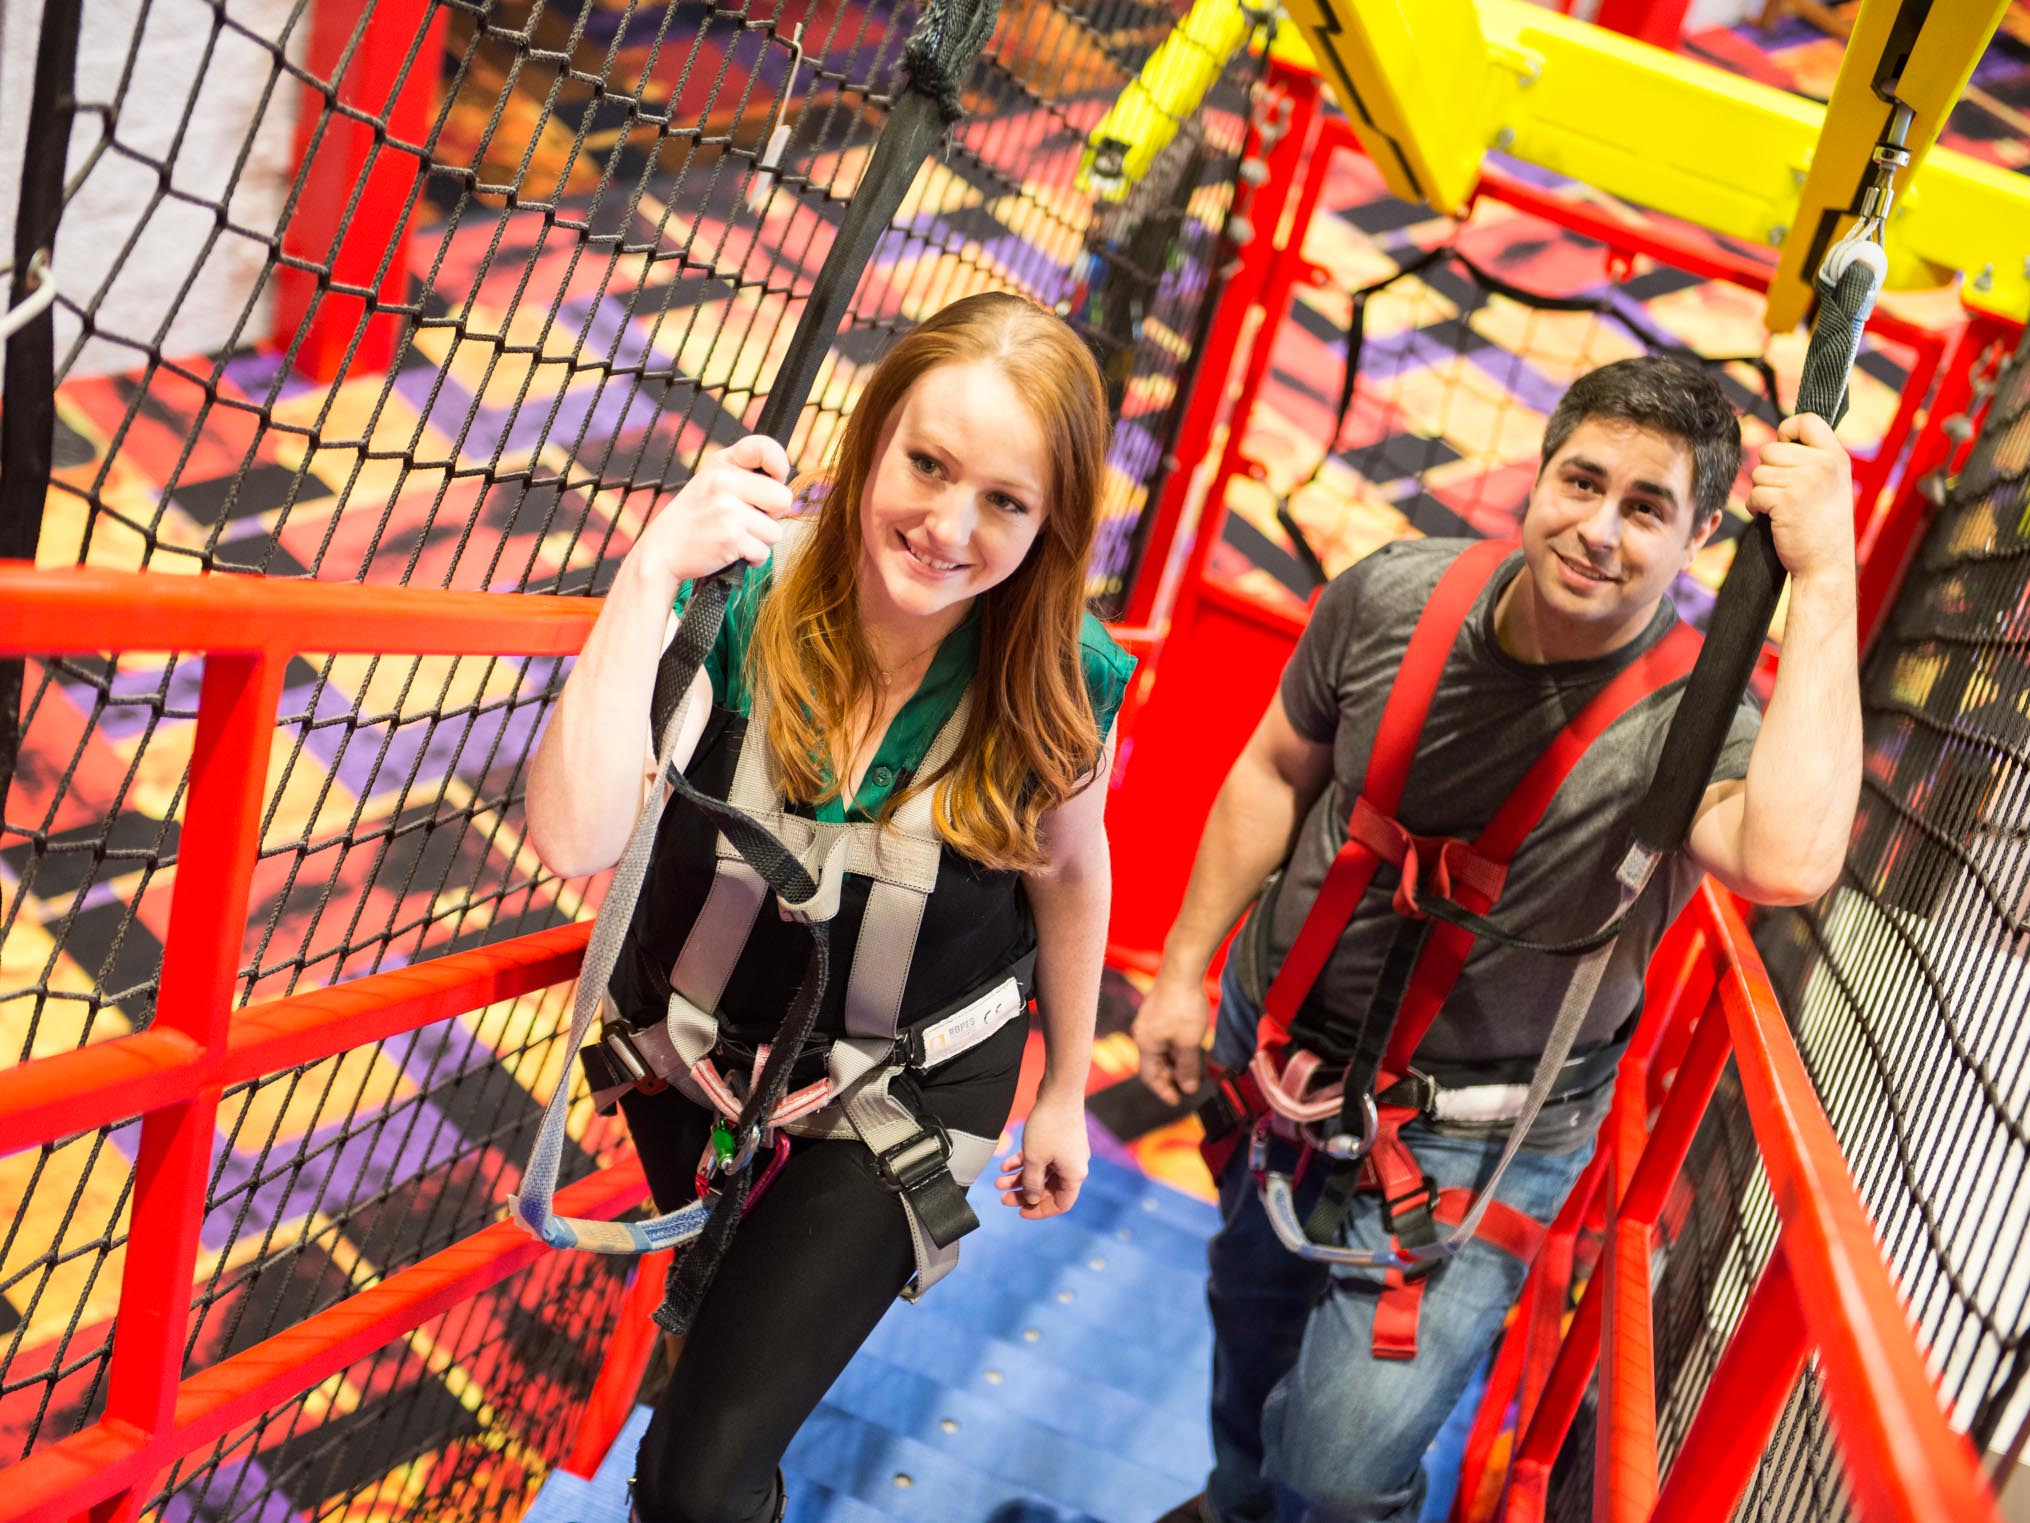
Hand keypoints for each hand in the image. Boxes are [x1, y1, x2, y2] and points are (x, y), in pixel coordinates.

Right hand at [629, 434, 798, 589]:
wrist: (662, 551)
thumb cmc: (696, 518)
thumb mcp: (712, 483)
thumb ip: (746, 477)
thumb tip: (788, 495)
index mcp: (722, 463)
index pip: (765, 448)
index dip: (779, 464)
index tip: (776, 478)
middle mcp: (724, 481)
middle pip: (783, 499)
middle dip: (772, 515)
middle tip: (749, 520)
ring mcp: (727, 509)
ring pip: (775, 531)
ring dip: (760, 541)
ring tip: (734, 537)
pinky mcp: (730, 537)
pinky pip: (764, 552)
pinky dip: (752, 559)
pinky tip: (731, 551)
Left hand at [995, 1088, 1088, 1219]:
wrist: (1059, 1091)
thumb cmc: (1049, 1126)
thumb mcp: (1035, 1159)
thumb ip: (1031, 1183)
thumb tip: (1031, 1199)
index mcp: (1074, 1175)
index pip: (1060, 1204)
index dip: (1040, 1211)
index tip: (1020, 1211)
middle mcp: (1074, 1166)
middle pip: (1047, 1189)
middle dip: (1024, 1193)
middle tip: (1003, 1197)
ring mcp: (1067, 1152)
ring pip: (1041, 1173)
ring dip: (1020, 1178)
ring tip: (998, 1181)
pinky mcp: (1059, 1139)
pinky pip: (1041, 1158)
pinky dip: (1024, 1162)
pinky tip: (1005, 1164)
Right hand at [1132, 970, 1211, 1104]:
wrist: (1182, 969)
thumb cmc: (1184, 1006)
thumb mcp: (1189, 1043)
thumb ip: (1188, 1068)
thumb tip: (1189, 1088)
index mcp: (1145, 1044)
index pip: (1150, 1077)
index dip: (1164, 1091)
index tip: (1179, 1101)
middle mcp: (1143, 1034)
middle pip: (1155, 1065)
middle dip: (1173, 1077)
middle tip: (1192, 1085)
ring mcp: (1149, 1021)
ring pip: (1162, 1051)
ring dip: (1177, 1062)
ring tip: (1196, 1068)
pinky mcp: (1158, 1011)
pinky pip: (1165, 1037)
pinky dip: (1177, 1048)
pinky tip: (1192, 1047)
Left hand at [1747, 413, 1853, 587]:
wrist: (1826, 563)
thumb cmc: (1823, 525)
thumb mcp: (1832, 483)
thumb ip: (1814, 459)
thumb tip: (1780, 438)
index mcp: (1836, 457)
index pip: (1807, 420)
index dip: (1787, 430)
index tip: (1786, 447)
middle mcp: (1823, 465)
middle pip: (1770, 449)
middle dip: (1768, 470)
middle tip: (1783, 491)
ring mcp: (1804, 482)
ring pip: (1758, 473)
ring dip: (1761, 491)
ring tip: (1780, 506)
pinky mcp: (1785, 501)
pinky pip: (1753, 493)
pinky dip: (1755, 506)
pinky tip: (1772, 517)